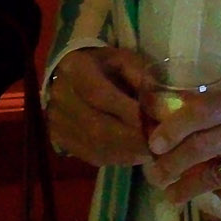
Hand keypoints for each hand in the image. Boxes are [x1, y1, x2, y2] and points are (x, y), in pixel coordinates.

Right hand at [46, 46, 149, 166]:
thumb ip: (143, 80)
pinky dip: (116, 159)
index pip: (101, 96)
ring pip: (95, 145)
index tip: (156, 125)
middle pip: (97, 127)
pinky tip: (133, 156)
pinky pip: (91, 156)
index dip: (129, 114)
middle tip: (158, 146)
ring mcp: (57, 120)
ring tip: (150, 153)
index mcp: (76, 69)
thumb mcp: (125, 61)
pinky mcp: (59, 138)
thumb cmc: (104, 65)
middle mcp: (61, 96)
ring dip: (127, 154)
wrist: (69, 73)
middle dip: (132, 140)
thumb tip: (164, 109)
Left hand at [142, 77, 220, 203]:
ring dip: (187, 187)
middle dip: (172, 164)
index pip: (201, 111)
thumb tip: (172, 117)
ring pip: (214, 175)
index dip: (173, 129)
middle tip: (154, 174)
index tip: (154, 143)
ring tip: (170, 194)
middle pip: (201, 147)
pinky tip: (213, 193)